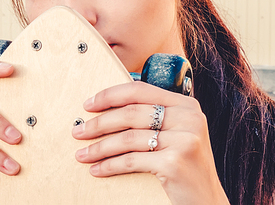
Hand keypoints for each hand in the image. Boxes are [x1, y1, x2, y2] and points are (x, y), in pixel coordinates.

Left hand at [72, 81, 229, 204]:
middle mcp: (188, 118)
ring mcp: (184, 140)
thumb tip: (104, 110)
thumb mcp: (174, 134)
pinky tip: (97, 169)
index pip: (139, 90)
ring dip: (99, 147)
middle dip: (98, 123)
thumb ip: (151, 118)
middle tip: (78, 131)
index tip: (88, 105)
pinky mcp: (175, 163)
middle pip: (130, 113)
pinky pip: (131, 160)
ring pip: (127, 138)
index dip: (109, 95)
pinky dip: (110, 165)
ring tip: (82, 154)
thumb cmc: (184, 166)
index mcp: (186, 105)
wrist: (206, 201)